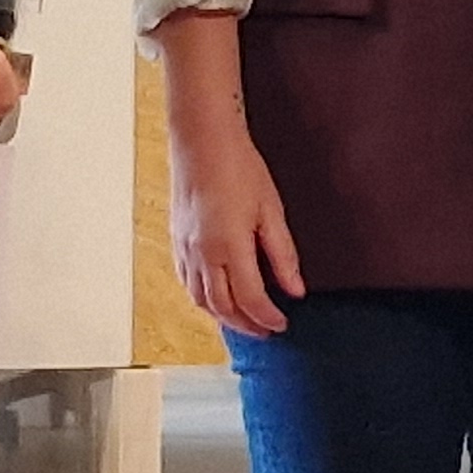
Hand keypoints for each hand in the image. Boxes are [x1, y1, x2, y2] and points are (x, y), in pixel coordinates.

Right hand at [170, 120, 304, 336]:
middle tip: (266, 330)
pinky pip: (187, 283)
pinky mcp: (177, 242)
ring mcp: (186, 250)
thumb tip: (295, 289)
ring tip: (244, 321)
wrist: (203, 141)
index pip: (251, 300)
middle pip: (223, 308)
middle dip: (246, 325)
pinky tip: (216, 298)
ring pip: (200, 300)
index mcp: (229, 247)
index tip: (283, 324)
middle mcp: (203, 254)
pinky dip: (203, 300)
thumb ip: (283, 255)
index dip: (268, 317)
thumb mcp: (271, 211)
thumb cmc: (239, 168)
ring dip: (223, 317)